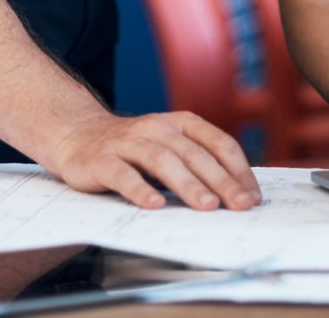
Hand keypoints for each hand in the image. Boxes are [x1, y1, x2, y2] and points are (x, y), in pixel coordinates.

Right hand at [43, 111, 260, 211]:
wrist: (76, 134)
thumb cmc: (131, 148)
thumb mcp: (168, 146)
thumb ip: (197, 162)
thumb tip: (238, 192)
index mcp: (179, 123)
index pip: (217, 142)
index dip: (238, 169)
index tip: (252, 195)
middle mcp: (156, 128)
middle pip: (195, 154)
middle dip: (222, 181)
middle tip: (240, 205)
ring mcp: (128, 143)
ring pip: (163, 161)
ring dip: (188, 184)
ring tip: (207, 205)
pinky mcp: (102, 160)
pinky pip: (123, 175)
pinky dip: (140, 190)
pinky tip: (154, 205)